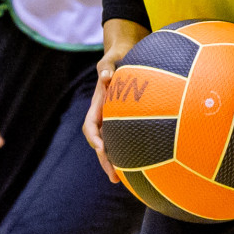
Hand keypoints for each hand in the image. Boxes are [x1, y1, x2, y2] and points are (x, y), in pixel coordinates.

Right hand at [83, 18, 149, 182]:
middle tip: (114, 177)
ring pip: (112, 143)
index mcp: (98, 104)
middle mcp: (104, 115)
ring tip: (125, 180)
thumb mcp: (111, 58)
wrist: (124, 54)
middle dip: (105, 160)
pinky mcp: (126, 119)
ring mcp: (114, 118)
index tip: (102, 149)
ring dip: (115, 161)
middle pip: (100, 142)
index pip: (90, 126)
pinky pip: (125, 138)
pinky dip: (130, 151)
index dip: (95, 139)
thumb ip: (108, 65)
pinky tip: (143, 163)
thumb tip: (105, 75)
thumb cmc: (118, 56)